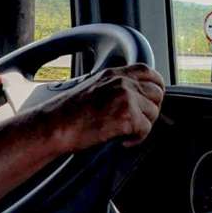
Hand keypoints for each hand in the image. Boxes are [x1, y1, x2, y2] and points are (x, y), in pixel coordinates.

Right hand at [33, 63, 164, 152]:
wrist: (54, 126)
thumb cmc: (67, 114)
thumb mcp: (94, 89)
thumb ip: (116, 88)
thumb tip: (137, 98)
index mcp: (114, 74)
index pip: (149, 73)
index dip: (155, 88)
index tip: (151, 102)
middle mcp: (122, 81)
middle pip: (157, 93)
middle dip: (150, 110)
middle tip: (136, 122)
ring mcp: (125, 97)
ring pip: (153, 113)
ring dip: (142, 126)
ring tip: (124, 132)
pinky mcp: (127, 115)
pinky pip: (145, 129)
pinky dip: (136, 139)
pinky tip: (122, 140)